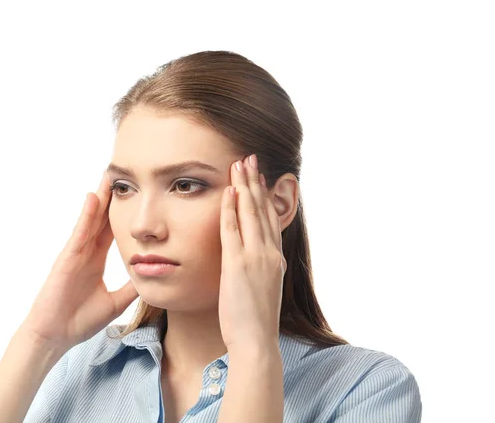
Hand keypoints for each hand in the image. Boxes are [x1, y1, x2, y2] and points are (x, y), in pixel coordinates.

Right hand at [21, 171, 138, 352]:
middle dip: (112, 196)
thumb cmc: (79, 320)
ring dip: (101, 197)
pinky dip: (87, 215)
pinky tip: (94, 198)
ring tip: (109, 175)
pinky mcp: (67, 258)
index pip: (112, 229)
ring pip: (91, 219)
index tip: (134, 194)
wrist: (55, 336)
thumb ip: (130, 288)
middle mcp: (86, 251)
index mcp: (96, 259)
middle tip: (123, 174)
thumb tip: (151, 278)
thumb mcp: (115, 302)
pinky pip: (80, 232)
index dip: (122, 212)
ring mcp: (76, 253)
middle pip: (102, 218)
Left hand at [218, 154, 285, 352]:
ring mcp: (256, 258)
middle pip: (262, 210)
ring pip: (250, 214)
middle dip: (255, 182)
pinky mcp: (239, 264)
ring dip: (244, 187)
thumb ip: (257, 271)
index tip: (259, 178)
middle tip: (250, 158)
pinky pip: (233, 229)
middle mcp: (270, 254)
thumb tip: (248, 263)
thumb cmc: (254, 322)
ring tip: (240, 164)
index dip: (264, 197)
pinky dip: (230, 208)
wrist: (257, 342)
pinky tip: (226, 191)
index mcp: (275, 260)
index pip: (270, 220)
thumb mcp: (261, 290)